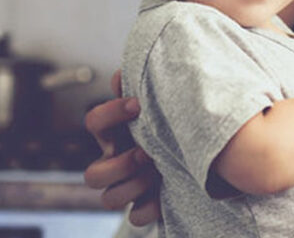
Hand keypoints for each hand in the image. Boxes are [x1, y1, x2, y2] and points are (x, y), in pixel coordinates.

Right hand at [83, 70, 162, 225]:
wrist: (200, 153)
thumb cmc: (170, 125)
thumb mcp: (158, 105)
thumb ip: (140, 87)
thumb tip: (120, 75)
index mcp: (117, 135)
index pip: (94, 122)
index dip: (110, 113)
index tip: (138, 104)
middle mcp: (117, 163)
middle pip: (92, 175)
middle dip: (118, 165)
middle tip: (145, 152)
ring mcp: (129, 187)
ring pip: (108, 199)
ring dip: (131, 186)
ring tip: (157, 172)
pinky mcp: (146, 205)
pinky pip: (135, 217)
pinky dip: (148, 208)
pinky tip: (164, 195)